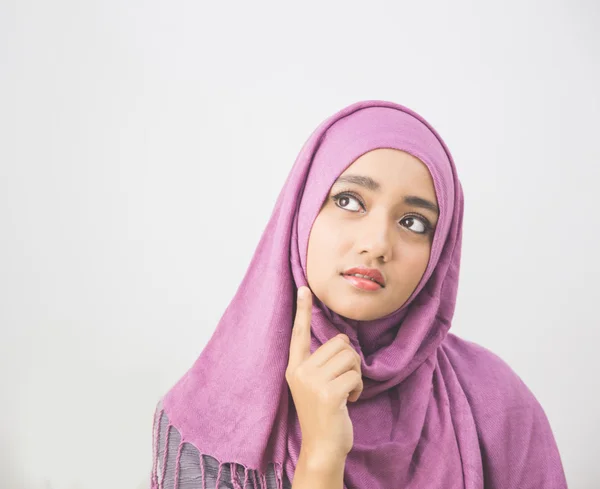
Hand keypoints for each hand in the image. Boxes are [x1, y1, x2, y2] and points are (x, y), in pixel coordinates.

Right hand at [286, 286, 363, 462]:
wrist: (322, 446)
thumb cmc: (323, 413)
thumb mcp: (314, 385)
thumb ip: (320, 363)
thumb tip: (342, 341)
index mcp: (294, 367)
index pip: (299, 333)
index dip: (302, 310)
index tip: (304, 288)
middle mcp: (300, 371)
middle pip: (339, 343)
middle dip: (349, 360)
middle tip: (343, 381)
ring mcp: (312, 382)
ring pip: (349, 357)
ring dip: (355, 375)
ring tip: (345, 391)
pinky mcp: (328, 393)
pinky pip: (355, 375)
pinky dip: (358, 388)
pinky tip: (349, 400)